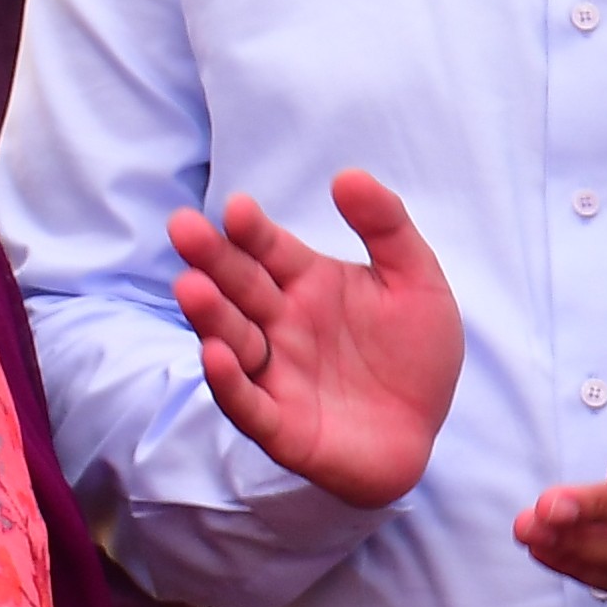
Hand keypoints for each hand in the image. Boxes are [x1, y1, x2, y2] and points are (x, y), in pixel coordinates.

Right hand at [170, 169, 461, 511]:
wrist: (423, 431)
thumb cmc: (413, 354)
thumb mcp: (416, 281)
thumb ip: (386, 227)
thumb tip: (348, 176)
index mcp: (308, 284)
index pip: (270, 250)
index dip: (252, 230)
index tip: (238, 208)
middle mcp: (281, 324)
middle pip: (240, 288)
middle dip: (212, 260)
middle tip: (183, 228)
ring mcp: (275, 373)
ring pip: (234, 340)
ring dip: (211, 315)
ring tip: (191, 286)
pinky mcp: (279, 424)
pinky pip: (248, 402)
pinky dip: (229, 382)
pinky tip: (215, 354)